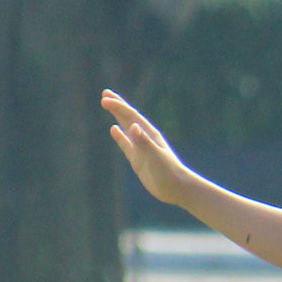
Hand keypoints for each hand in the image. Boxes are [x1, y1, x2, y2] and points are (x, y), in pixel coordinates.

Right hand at [102, 91, 195, 207]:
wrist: (176, 187)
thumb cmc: (168, 171)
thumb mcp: (155, 155)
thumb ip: (143, 142)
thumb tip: (132, 126)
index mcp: (150, 134)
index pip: (131, 116)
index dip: (118, 106)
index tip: (105, 99)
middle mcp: (145, 138)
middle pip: (128, 117)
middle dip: (117, 105)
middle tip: (105, 93)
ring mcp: (141, 148)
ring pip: (126, 128)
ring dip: (117, 116)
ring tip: (108, 105)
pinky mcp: (138, 159)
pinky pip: (126, 144)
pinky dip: (119, 136)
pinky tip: (114, 129)